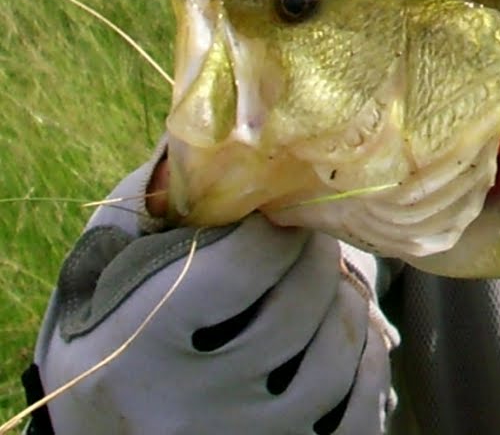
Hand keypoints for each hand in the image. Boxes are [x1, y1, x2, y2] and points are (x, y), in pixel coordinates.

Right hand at [31, 154, 394, 434]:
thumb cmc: (103, 337)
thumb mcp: (102, 269)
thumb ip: (155, 201)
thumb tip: (214, 123)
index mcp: (140, 343)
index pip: (245, 265)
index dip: (273, 229)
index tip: (271, 218)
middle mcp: (190, 405)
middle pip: (299, 309)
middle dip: (316, 259)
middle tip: (309, 241)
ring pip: (336, 358)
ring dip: (346, 308)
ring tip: (325, 287)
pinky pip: (357, 415)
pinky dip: (368, 370)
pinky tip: (350, 343)